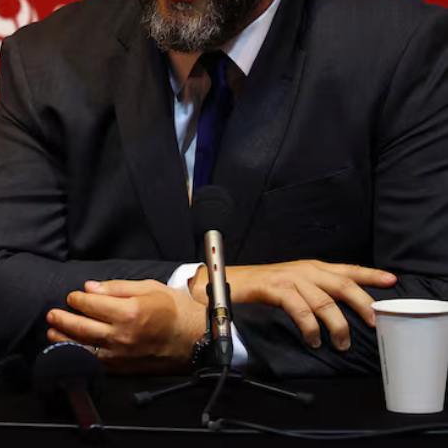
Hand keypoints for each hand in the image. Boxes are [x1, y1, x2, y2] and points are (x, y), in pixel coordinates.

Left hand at [45, 280, 207, 373]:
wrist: (196, 339)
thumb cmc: (175, 310)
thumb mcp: (148, 288)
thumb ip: (116, 287)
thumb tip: (89, 288)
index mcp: (128, 312)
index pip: (89, 305)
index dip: (76, 299)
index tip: (72, 296)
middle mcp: (122, 335)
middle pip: (81, 327)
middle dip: (62, 319)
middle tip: (52, 314)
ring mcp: (122, 355)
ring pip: (83, 348)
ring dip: (63, 340)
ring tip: (52, 332)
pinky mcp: (124, 369)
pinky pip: (96, 364)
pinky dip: (79, 357)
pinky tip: (70, 351)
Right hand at [189, 260, 395, 350]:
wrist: (220, 282)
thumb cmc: (259, 288)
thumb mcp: (291, 286)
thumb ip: (312, 293)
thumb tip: (339, 312)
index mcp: (310, 268)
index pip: (347, 269)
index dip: (370, 275)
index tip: (392, 281)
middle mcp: (304, 270)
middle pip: (343, 284)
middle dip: (363, 304)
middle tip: (374, 323)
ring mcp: (289, 278)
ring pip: (324, 300)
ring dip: (336, 325)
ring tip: (340, 344)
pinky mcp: (273, 288)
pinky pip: (299, 308)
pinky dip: (310, 326)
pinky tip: (313, 339)